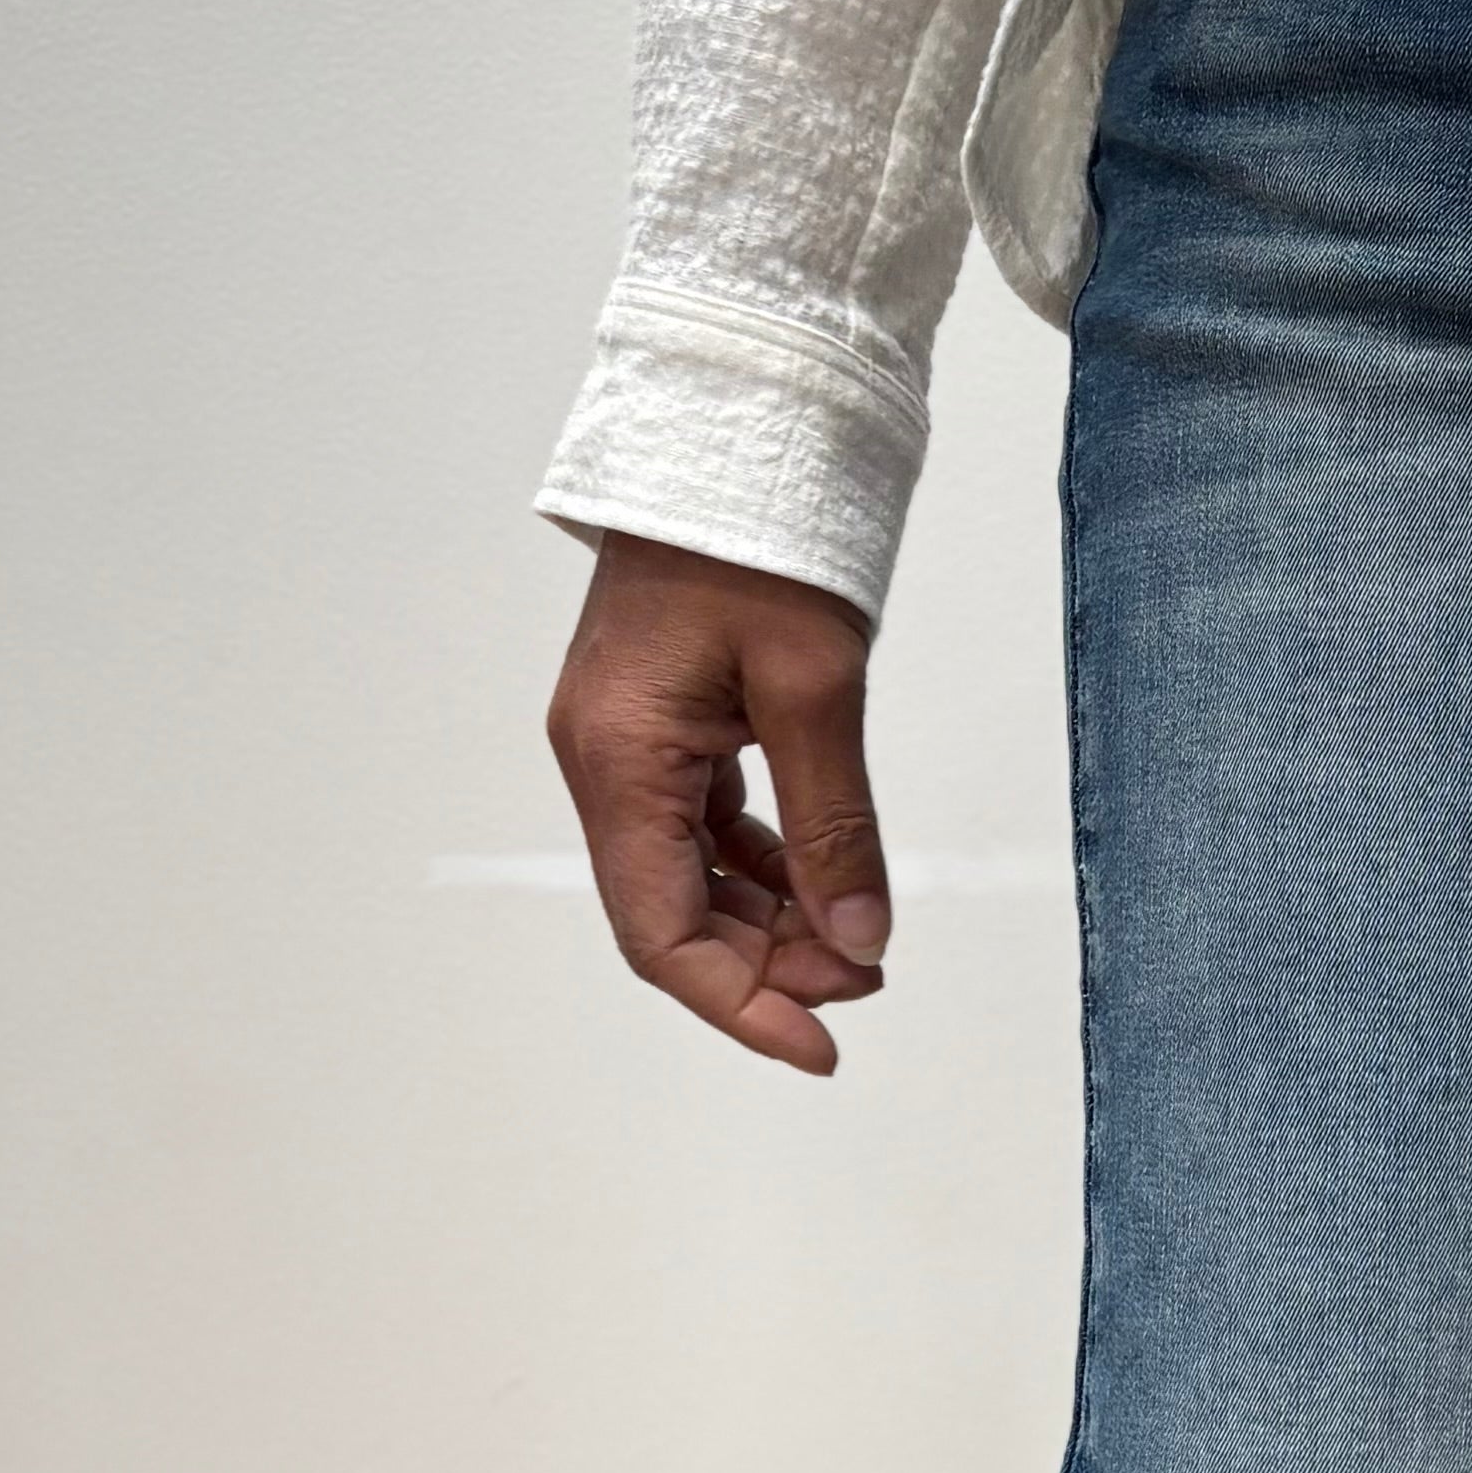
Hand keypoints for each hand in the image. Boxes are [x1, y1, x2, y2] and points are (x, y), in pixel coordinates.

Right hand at [546, 534, 887, 1074]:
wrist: (733, 427)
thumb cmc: (756, 533)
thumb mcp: (816, 689)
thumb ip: (835, 827)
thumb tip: (860, 938)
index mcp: (619, 759)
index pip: (661, 933)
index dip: (739, 1004)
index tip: (820, 1045)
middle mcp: (604, 761)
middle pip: (672, 915)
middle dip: (768, 963)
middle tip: (868, 974)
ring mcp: (627, 743)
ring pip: (689, 876)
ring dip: (769, 919)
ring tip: (857, 937)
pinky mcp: (658, 723)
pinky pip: (701, 826)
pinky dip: (762, 866)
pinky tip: (821, 880)